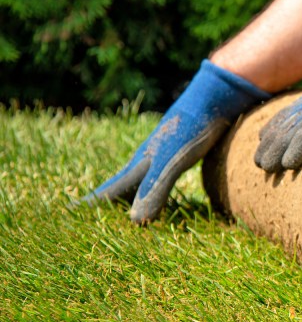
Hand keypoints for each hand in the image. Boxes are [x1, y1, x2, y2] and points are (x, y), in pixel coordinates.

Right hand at [83, 60, 269, 222]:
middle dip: (103, 204)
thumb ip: (155, 189)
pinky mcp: (178, 153)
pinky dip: (149, 188)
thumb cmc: (190, 129)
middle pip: (119, 187)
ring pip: (137, 181)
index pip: (108, 191)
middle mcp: (145, 160)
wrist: (212, 98)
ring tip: (117, 209)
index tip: (69, 216)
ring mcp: (161, 155)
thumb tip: (135, 222)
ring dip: (126, 196)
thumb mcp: (172, 163)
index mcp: (138, 165)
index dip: (91, 205)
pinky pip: (156, 176)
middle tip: (84, 218)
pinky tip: (154, 189)